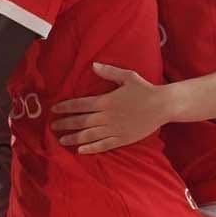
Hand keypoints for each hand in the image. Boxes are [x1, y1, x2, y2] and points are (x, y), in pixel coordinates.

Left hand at [49, 63, 175, 153]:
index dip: (66, 107)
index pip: (80, 105)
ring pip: (89, 135)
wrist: (162, 106)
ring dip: (74, 138)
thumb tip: (93, 65)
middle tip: (53, 126)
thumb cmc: (145, 89)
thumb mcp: (127, 76)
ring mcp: (114, 129)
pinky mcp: (122, 139)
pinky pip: (103, 145)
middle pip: (81, 121)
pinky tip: (81, 150)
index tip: (55, 110)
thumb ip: (109, 72)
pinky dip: (91, 148)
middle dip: (65, 124)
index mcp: (106, 101)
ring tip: (62, 140)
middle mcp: (107, 117)